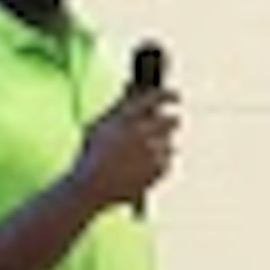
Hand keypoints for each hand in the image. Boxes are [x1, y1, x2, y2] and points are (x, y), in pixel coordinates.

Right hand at [68, 87, 178, 212]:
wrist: (91, 187)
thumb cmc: (93, 154)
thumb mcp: (100, 124)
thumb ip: (120, 105)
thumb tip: (133, 83)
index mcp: (125, 117)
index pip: (156, 97)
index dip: (169, 95)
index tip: (177, 96)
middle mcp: (142, 132)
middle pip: (174, 121)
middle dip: (171, 122)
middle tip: (168, 124)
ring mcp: (153, 152)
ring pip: (171, 143)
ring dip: (161, 146)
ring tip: (139, 157)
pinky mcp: (160, 169)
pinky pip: (168, 161)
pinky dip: (159, 163)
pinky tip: (140, 169)